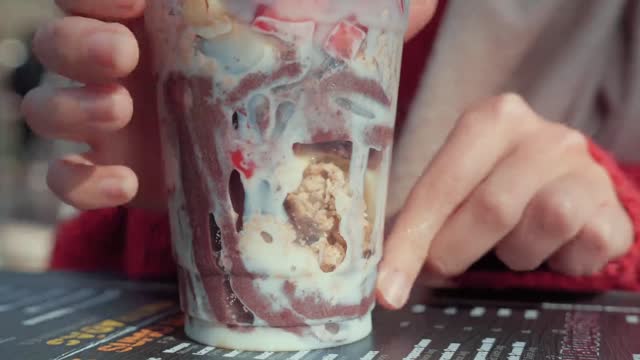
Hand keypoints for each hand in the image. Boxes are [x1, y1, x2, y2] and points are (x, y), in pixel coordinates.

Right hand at [21, 0, 436, 210]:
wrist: (271, 167)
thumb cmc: (290, 91)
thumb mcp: (318, 44)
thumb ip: (349, 14)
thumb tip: (417, 1)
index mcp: (161, 22)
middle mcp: (127, 64)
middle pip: (62, 40)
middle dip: (79, 42)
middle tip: (123, 55)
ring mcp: (116, 120)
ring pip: (51, 104)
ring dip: (70, 105)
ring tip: (120, 109)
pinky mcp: (120, 172)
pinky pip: (68, 178)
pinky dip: (79, 181)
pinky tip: (121, 182)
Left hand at [377, 94, 633, 308]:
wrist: (566, 184)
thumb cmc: (497, 185)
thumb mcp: (458, 187)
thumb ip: (424, 216)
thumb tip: (384, 272)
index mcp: (494, 119)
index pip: (442, 185)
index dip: (411, 242)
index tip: (387, 288)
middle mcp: (545, 135)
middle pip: (492, 207)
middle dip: (455, 251)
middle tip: (442, 266)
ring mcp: (585, 168)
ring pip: (545, 222)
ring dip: (516, 252)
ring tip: (511, 244)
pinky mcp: (613, 206)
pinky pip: (581, 247)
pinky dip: (557, 261)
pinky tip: (550, 248)